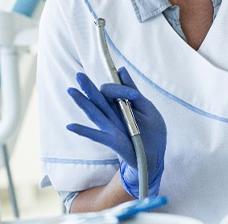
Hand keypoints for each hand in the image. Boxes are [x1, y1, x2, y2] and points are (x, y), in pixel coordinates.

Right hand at [66, 68, 166, 197]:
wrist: (156, 156)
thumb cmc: (152, 132)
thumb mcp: (147, 108)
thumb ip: (133, 91)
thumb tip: (121, 70)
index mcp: (121, 106)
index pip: (113, 91)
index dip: (119, 87)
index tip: (132, 93)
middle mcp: (113, 116)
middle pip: (98, 98)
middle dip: (88, 87)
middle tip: (78, 75)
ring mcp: (111, 128)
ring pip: (94, 112)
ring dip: (82, 102)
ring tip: (71, 90)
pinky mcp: (113, 141)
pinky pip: (96, 135)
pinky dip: (83, 131)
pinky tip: (70, 126)